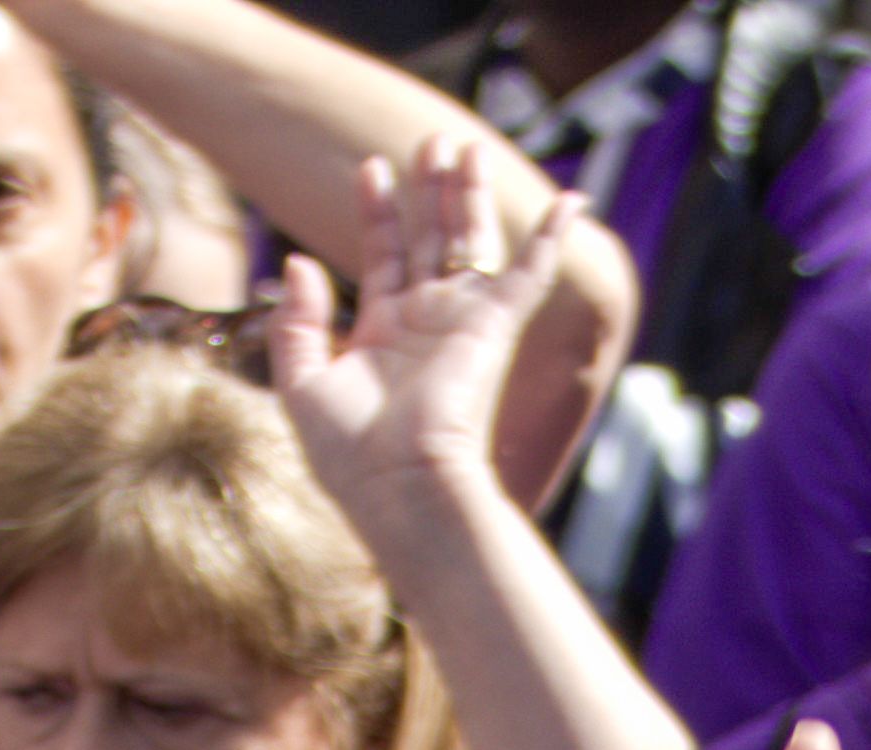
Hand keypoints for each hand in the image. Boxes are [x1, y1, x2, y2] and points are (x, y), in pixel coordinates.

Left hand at [270, 138, 564, 538]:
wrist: (402, 488)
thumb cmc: (351, 457)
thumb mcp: (302, 383)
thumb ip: (296, 321)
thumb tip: (296, 261)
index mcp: (384, 335)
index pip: (383, 255)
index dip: (378, 210)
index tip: (371, 168)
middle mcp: (427, 324)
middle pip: (431, 239)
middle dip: (431, 188)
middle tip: (433, 139)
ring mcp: (463, 324)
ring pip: (470, 241)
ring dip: (469, 193)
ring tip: (464, 145)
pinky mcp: (494, 329)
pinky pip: (531, 273)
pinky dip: (552, 236)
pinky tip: (573, 200)